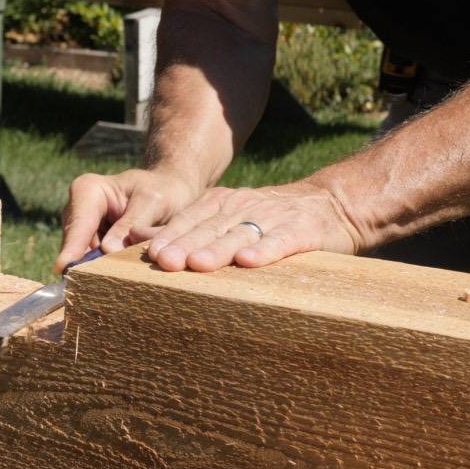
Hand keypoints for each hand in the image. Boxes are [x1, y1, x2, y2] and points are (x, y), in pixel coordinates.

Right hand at [56, 168, 200, 272]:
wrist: (169, 193)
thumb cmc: (162, 192)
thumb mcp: (153, 202)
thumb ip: (130, 224)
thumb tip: (107, 251)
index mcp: (88, 190)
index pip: (79, 222)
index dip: (72, 246)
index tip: (63, 268)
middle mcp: (78, 210)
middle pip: (75, 244)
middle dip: (84, 264)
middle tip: (96, 287)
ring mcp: (82, 231)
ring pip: (81, 258)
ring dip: (96, 271)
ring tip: (111, 285)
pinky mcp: (90, 247)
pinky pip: (92, 263)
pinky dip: (103, 271)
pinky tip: (115, 282)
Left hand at [145, 180, 363, 271]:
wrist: (332, 203)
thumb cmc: (269, 218)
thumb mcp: (227, 215)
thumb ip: (186, 227)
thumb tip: (137, 235)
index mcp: (222, 204)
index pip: (190, 219)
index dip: (170, 235)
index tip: (150, 253)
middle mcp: (244, 208)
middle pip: (209, 228)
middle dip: (186, 245)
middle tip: (164, 261)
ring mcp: (273, 218)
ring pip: (239, 235)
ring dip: (218, 250)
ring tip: (198, 265)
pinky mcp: (302, 231)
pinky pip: (280, 241)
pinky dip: (264, 251)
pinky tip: (249, 262)